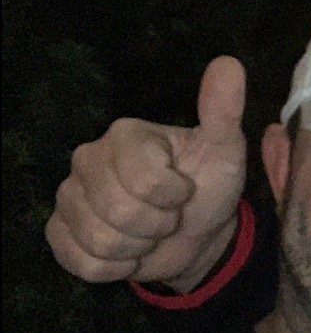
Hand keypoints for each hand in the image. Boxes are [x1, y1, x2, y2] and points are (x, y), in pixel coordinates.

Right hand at [45, 56, 248, 291]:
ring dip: (138, 247)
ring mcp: (69, 196)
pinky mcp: (60, 232)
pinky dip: (114, 268)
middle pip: (119, 211)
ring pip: (101, 240)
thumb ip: (223, 111)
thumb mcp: (225, 150)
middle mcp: (88, 159)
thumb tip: (229, 64)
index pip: (144, 180)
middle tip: (167, 216)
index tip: (184, 191)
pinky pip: (82, 261)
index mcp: (125, 136)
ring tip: (149, 233)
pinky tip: (128, 252)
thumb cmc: (208, 186)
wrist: (197, 234)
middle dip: (156, 224)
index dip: (173, 197)